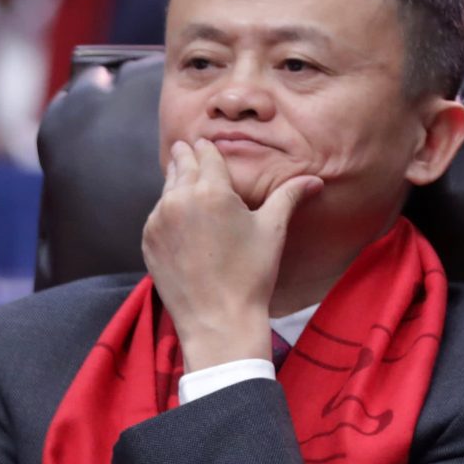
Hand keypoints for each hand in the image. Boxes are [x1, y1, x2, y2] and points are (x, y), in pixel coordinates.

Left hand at [141, 139, 321, 369]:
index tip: (203, 142)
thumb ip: (289, 196)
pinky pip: (157, 216)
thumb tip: (315, 180)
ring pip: (166, 190)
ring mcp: (158, 221)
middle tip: (184, 147)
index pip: (206, 154)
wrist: (218, 320)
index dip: (206, 148)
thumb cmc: (251, 275)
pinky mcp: (147, 240)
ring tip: (180, 176)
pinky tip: (177, 216)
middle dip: (185, 156)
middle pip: (180, 165)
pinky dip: (166, 211)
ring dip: (174, 182)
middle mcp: (180, 199)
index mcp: (212, 190)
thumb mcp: (272, 231)